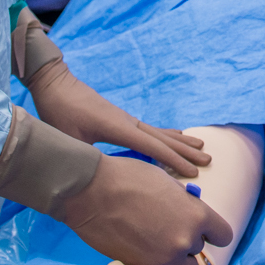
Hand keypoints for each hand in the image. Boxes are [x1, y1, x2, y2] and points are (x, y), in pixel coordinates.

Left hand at [27, 60, 211, 177]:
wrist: (55, 84)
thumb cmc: (58, 112)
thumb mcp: (67, 139)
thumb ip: (83, 158)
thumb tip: (96, 179)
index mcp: (117, 128)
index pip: (152, 147)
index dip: (174, 161)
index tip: (193, 173)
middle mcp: (128, 122)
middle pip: (163, 138)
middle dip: (186, 151)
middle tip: (209, 160)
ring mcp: (126, 118)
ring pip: (159, 132)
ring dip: (180, 141)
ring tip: (201, 147)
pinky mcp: (121, 118)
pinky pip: (150, 129)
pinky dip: (167, 134)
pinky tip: (175, 136)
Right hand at [60, 154, 233, 264]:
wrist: (90, 191)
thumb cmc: (128, 178)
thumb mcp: (167, 183)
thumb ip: (185, 203)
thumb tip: (190, 212)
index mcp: (197, 215)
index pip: (224, 235)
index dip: (213, 232)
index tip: (203, 230)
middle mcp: (185, 241)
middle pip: (198, 251)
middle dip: (186, 241)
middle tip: (167, 229)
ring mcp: (163, 258)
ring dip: (172, 257)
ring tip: (154, 240)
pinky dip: (151, 262)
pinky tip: (138, 245)